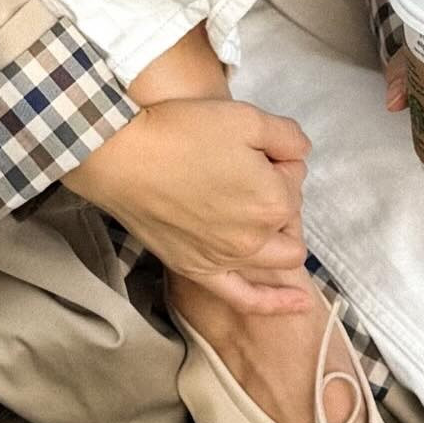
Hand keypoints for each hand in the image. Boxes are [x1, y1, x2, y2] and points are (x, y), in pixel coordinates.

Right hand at [63, 96, 314, 314]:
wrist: (123, 156)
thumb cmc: (181, 132)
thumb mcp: (247, 117)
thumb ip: (289, 137)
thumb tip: (299, 155)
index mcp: (274, 200)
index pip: (296, 179)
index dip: (279, 159)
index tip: (254, 147)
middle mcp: (257, 237)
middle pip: (290, 219)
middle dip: (282, 196)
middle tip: (252, 174)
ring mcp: (228, 260)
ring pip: (280, 256)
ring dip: (279, 236)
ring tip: (258, 214)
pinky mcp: (200, 271)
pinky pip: (246, 299)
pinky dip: (275, 303)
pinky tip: (300, 304)